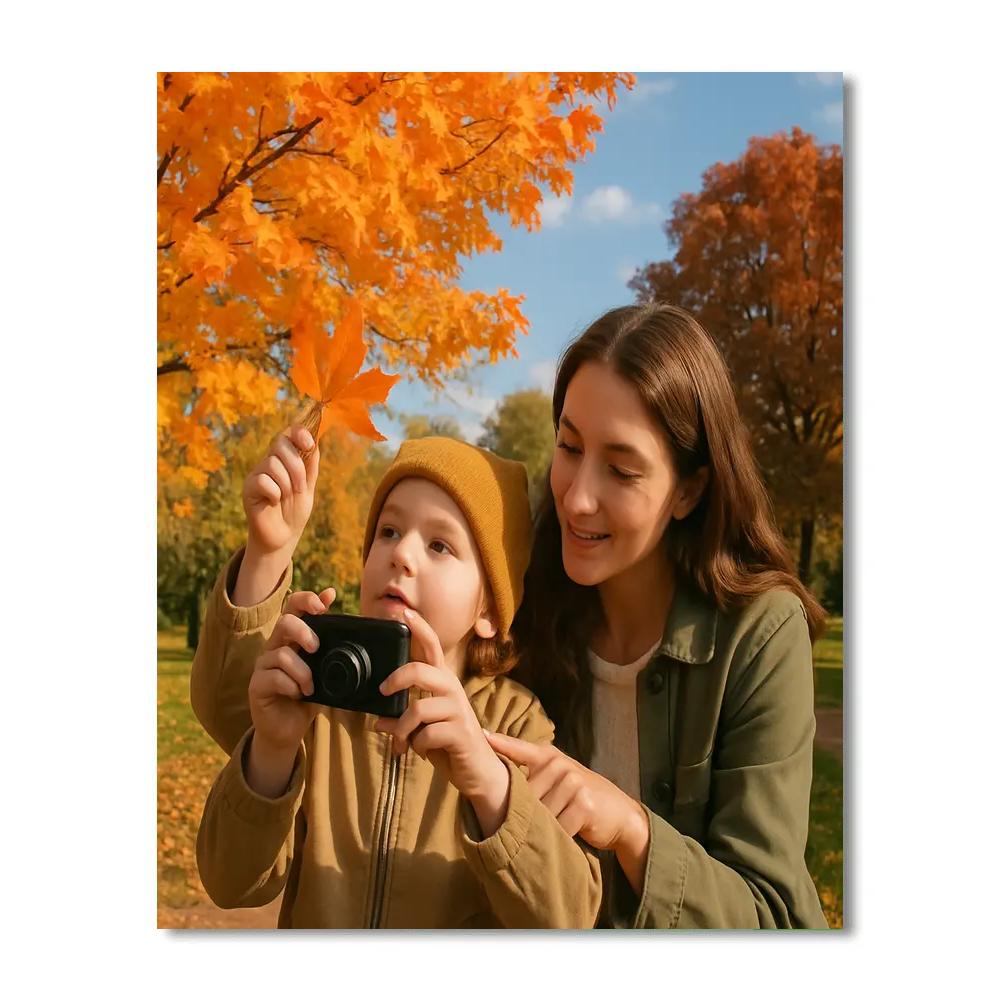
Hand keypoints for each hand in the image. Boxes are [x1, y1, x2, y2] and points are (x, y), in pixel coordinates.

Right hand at [243, 424, 319, 559]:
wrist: (283, 536)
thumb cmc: (295, 511)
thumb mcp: (308, 486)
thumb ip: (311, 465)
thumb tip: (315, 441)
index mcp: (285, 459)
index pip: (288, 434)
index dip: (298, 432)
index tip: (309, 443)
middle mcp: (269, 462)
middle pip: (280, 444)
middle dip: (296, 466)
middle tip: (300, 488)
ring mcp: (257, 474)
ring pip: (273, 464)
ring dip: (287, 484)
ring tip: (287, 497)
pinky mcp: (249, 488)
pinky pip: (264, 481)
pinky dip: (274, 493)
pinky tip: (273, 502)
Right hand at [247, 588, 335, 754]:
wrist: (288, 730)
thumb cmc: (306, 697)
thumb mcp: (324, 670)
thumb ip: (331, 647)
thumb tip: (348, 629)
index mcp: (291, 639)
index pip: (293, 607)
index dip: (306, 600)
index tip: (324, 605)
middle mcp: (274, 647)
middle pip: (284, 621)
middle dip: (304, 631)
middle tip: (316, 648)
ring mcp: (263, 666)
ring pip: (281, 653)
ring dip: (303, 672)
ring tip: (310, 687)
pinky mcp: (256, 685)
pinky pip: (274, 677)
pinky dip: (292, 686)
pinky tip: (298, 695)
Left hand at [374, 608, 508, 818]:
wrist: (478, 772)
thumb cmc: (449, 745)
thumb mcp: (422, 730)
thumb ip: (402, 721)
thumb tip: (377, 721)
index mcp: (443, 683)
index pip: (433, 648)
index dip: (419, 629)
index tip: (403, 613)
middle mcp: (452, 690)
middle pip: (421, 670)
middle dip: (396, 680)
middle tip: (382, 692)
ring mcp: (458, 710)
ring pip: (418, 709)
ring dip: (403, 730)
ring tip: (401, 743)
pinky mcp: (460, 733)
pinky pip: (426, 735)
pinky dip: (416, 746)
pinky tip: (420, 752)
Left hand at [483, 732, 647, 854]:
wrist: (618, 813)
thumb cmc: (578, 798)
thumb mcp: (556, 780)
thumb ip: (530, 775)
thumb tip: (493, 779)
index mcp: (548, 756)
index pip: (518, 749)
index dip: (499, 743)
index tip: (481, 735)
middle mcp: (559, 764)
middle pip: (524, 795)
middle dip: (526, 814)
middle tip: (536, 822)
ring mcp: (573, 782)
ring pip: (540, 814)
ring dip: (545, 828)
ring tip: (555, 826)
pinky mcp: (584, 802)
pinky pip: (558, 828)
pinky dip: (560, 837)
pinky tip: (567, 835)